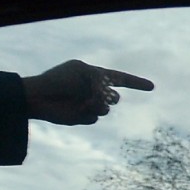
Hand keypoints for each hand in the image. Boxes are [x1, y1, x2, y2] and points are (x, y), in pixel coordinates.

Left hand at [22, 59, 153, 125]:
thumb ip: (101, 80)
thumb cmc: (57, 80)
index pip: (119, 78)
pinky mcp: (80, 117)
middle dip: (109, 96)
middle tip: (98, 95)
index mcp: (93, 75)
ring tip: (83, 102)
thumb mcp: (82, 71)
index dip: (135, 83)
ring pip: (105, 109)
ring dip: (97, 105)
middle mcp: (92, 91)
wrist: (38, 97)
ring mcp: (87, 104)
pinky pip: (94, 118)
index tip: (151, 87)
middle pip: (114, 97)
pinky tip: (73, 111)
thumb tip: (108, 99)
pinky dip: (87, 114)